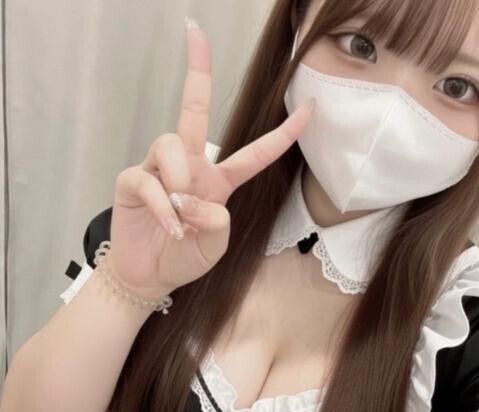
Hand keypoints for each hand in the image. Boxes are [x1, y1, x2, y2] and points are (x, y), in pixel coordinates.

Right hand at [108, 22, 314, 296]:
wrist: (149, 276)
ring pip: (171, 142)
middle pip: (194, 110)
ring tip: (181, 213)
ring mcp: (159, 170)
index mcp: (219, 181)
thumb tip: (200, 200)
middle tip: (194, 31)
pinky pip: (148, 178)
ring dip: (179, 178)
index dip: (283, 133)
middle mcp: (190, 167)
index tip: (308, 108)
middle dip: (197, 71)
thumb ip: (218, 224)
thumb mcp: (215, 246)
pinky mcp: (132, 180)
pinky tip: (169, 227)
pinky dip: (162, 207)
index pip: (256, 153)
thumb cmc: (184, 258)